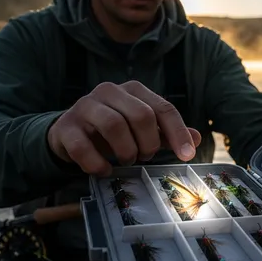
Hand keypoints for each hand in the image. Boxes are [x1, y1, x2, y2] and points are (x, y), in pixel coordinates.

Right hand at [47, 81, 201, 176]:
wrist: (68, 134)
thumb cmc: (112, 132)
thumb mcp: (141, 130)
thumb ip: (166, 132)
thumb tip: (197, 137)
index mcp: (132, 90)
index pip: (162, 108)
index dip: (178, 133)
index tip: (187, 155)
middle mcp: (108, 92)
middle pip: (141, 115)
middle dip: (149, 143)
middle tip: (145, 157)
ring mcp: (84, 107)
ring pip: (113, 125)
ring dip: (126, 151)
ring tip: (127, 161)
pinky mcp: (65, 127)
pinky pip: (83, 147)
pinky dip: (98, 163)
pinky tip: (105, 170)